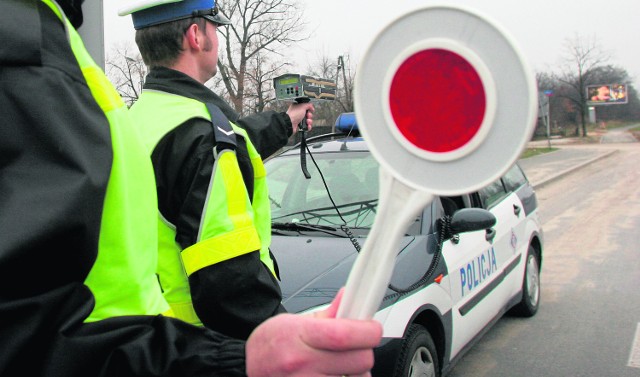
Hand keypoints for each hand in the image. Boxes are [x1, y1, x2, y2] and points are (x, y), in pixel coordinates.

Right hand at [245, 288, 382, 376]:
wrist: (246, 368)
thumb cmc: (269, 345)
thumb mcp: (294, 321)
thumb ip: (327, 314)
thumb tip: (348, 297)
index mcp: (300, 336)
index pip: (345, 334)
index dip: (368, 331)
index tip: (372, 328)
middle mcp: (302, 363)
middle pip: (358, 360)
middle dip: (365, 350)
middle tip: (358, 345)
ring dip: (358, 371)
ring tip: (345, 364)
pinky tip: (337, 374)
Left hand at [287, 102, 313, 134]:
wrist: (290, 123)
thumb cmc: (294, 114)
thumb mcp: (302, 106)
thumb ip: (308, 105)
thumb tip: (311, 106)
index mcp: (297, 107)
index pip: (305, 107)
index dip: (309, 108)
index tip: (311, 110)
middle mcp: (298, 113)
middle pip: (307, 114)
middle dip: (309, 115)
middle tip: (308, 115)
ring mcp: (298, 120)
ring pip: (307, 120)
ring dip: (309, 121)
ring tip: (307, 121)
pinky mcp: (299, 126)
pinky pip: (306, 126)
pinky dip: (308, 126)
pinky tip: (308, 125)